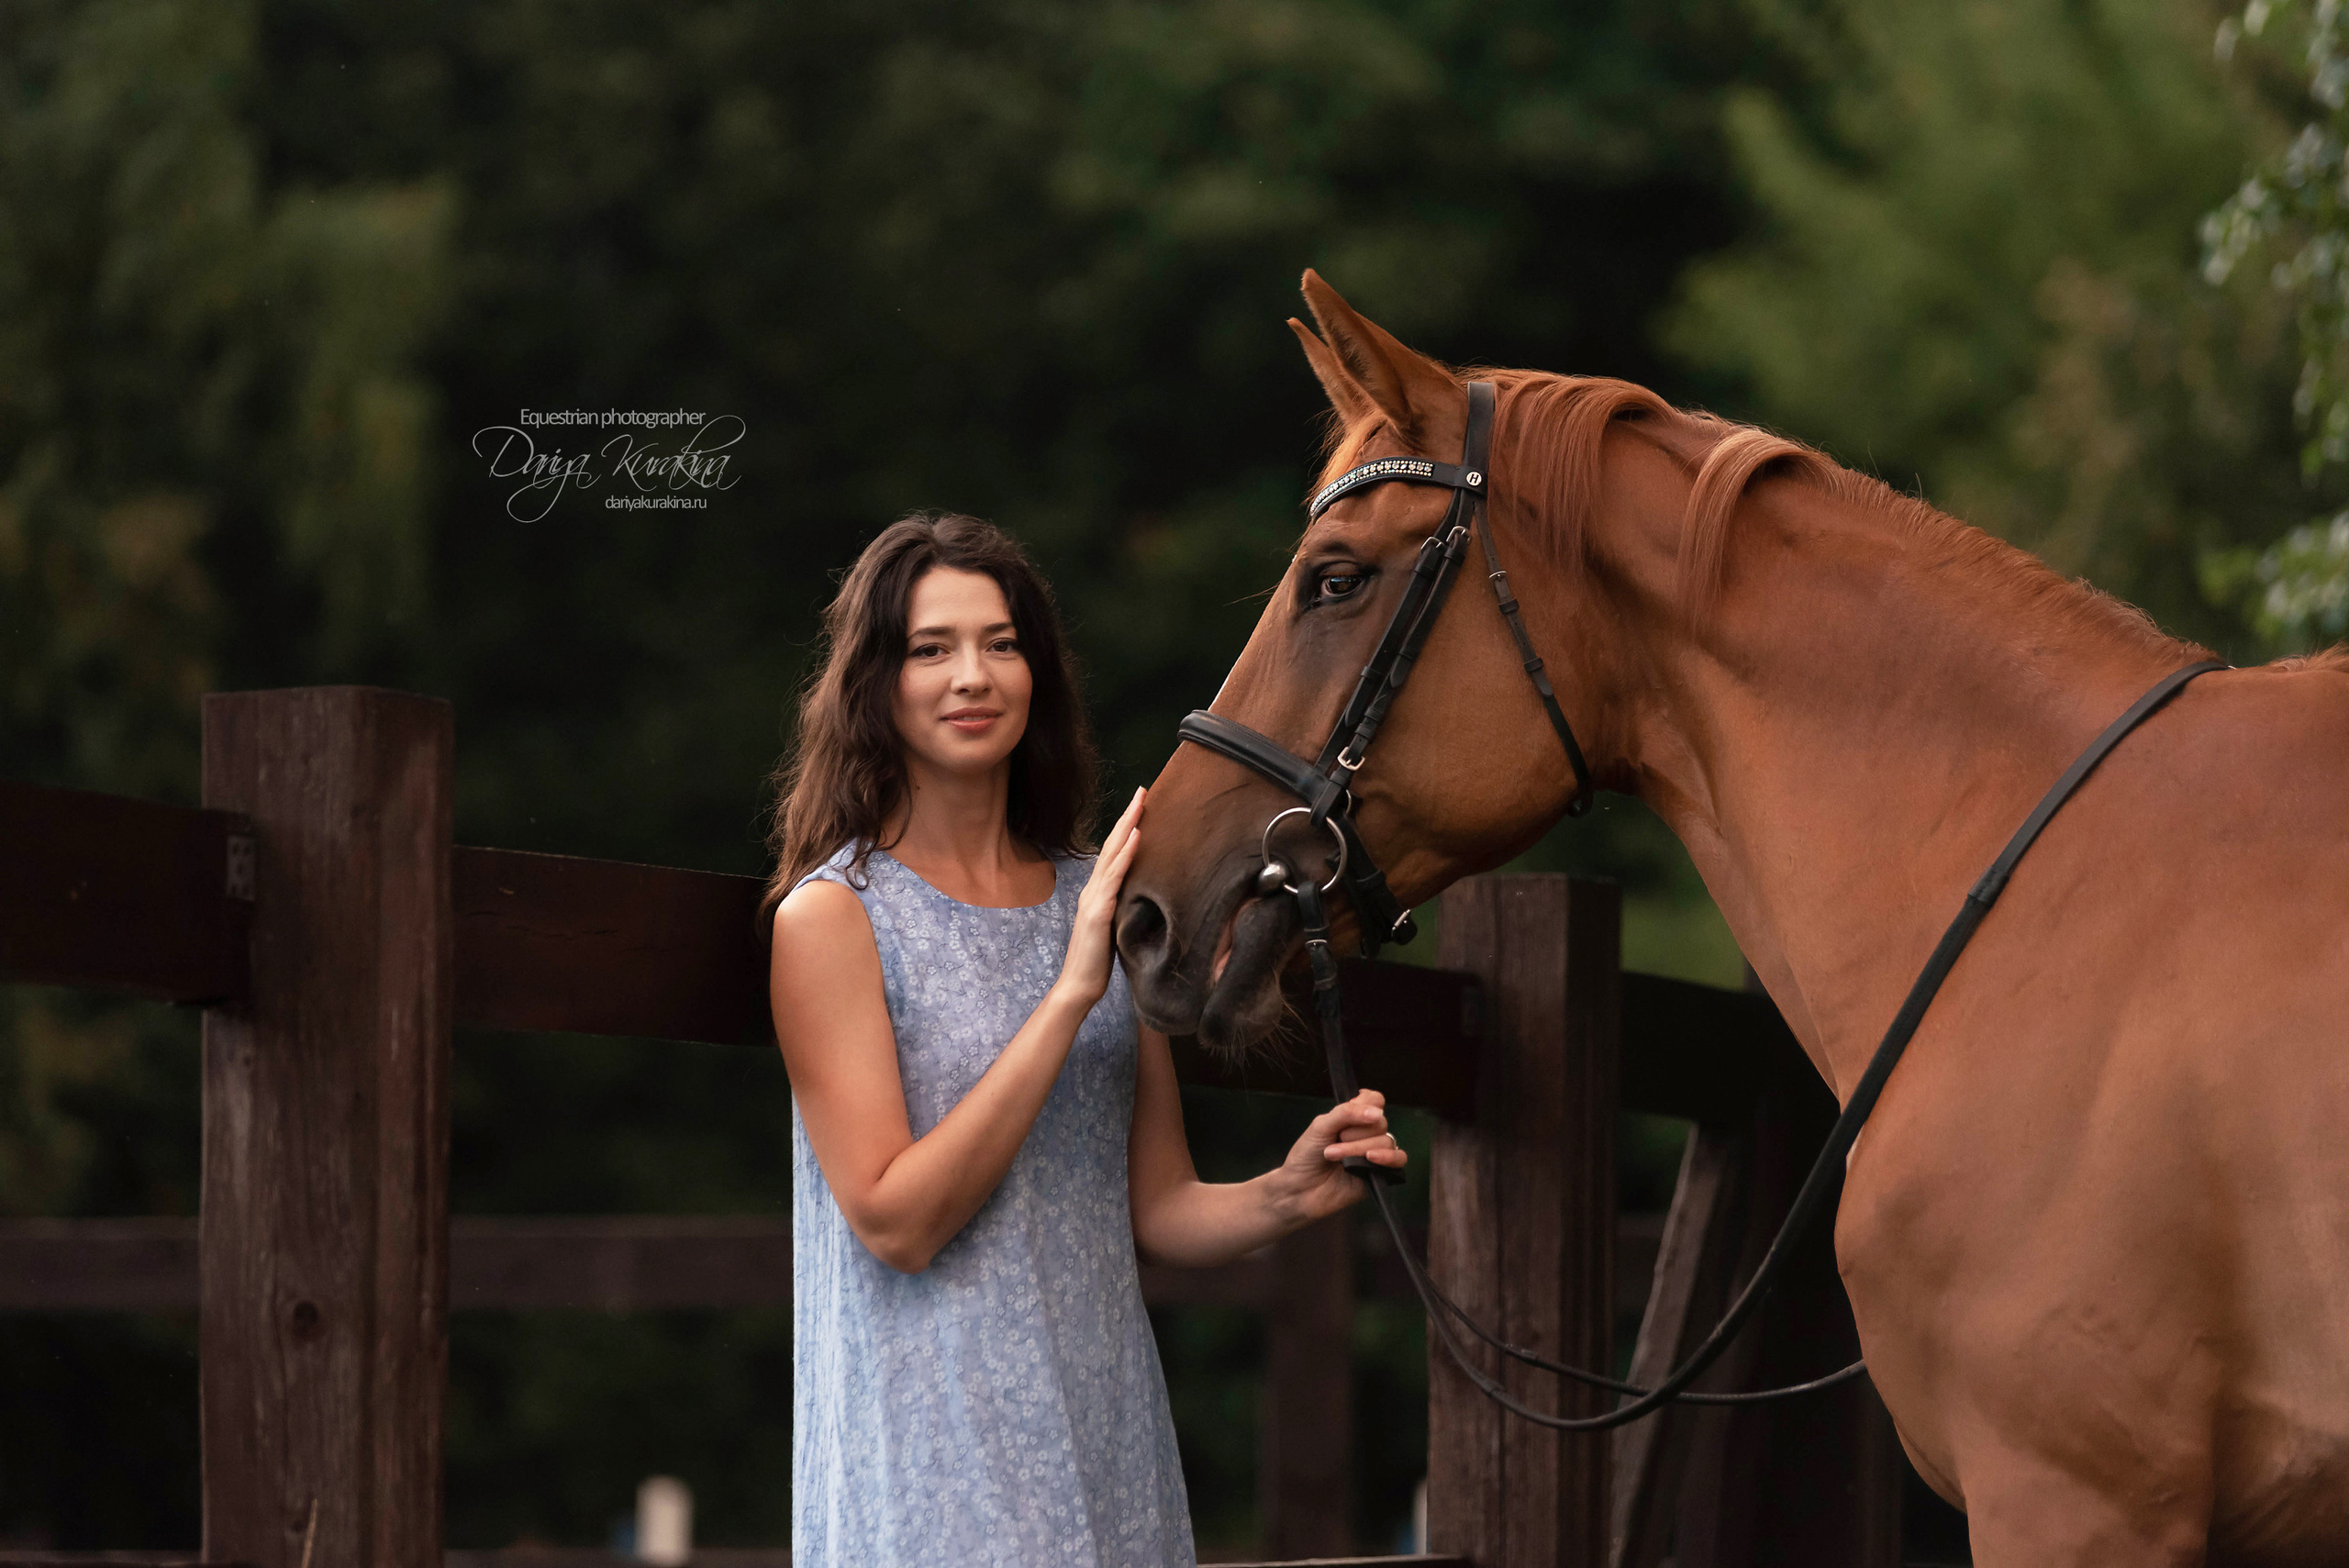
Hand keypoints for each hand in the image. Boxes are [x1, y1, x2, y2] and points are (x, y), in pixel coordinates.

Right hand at [1057, 787, 1144, 1006]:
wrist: (1079, 987)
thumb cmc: (1098, 961)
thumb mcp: (1115, 928)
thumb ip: (1123, 908)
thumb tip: (1143, 897)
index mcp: (1098, 893)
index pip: (1114, 853)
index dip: (1127, 827)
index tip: (1141, 805)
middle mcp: (1093, 890)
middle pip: (1112, 844)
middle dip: (1128, 815)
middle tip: (1143, 788)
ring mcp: (1094, 899)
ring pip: (1112, 854)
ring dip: (1128, 825)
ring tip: (1142, 802)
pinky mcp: (1099, 913)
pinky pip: (1115, 878)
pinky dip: (1126, 855)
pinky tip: (1137, 837)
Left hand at [1272, 1089, 1405, 1223]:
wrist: (1299, 1188)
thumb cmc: (1306, 1155)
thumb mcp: (1320, 1126)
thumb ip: (1346, 1113)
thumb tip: (1377, 1112)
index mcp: (1354, 1118)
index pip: (1375, 1100)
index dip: (1366, 1104)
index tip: (1350, 1112)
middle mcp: (1367, 1134)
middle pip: (1380, 1122)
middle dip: (1354, 1133)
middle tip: (1334, 1141)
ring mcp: (1375, 1153)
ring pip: (1385, 1141)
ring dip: (1358, 1147)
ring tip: (1336, 1156)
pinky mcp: (1381, 1174)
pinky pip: (1399, 1160)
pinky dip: (1388, 1157)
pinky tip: (1371, 1158)